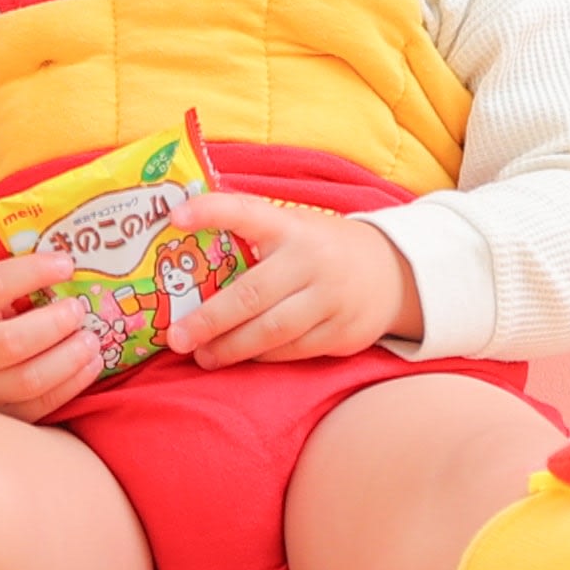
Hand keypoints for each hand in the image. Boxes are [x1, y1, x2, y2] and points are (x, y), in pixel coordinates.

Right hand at [0, 250, 110, 419]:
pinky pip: (40, 407)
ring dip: (71, 358)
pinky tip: (90, 364)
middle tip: (78, 308)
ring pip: (29, 381)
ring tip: (90, 338)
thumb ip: (6, 283)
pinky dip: (72, 385)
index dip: (34, 272)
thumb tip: (65, 266)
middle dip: (56, 323)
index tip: (66, 264)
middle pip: (12, 342)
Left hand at [164, 193, 419, 370]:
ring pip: (272, 331)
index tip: (176, 217)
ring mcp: (330, 299)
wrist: (394, 272)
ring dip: (231, 348)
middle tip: (176, 337)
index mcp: (291, 226)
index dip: (212, 211)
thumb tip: (183, 231)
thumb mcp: (295, 226)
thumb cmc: (322, 248)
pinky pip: (292, 350)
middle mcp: (311, 260)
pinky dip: (262, 357)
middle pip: (252, 295)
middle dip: (209, 320)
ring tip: (202, 356)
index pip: (247, 212)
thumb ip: (253, 230)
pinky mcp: (342, 332)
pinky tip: (242, 358)